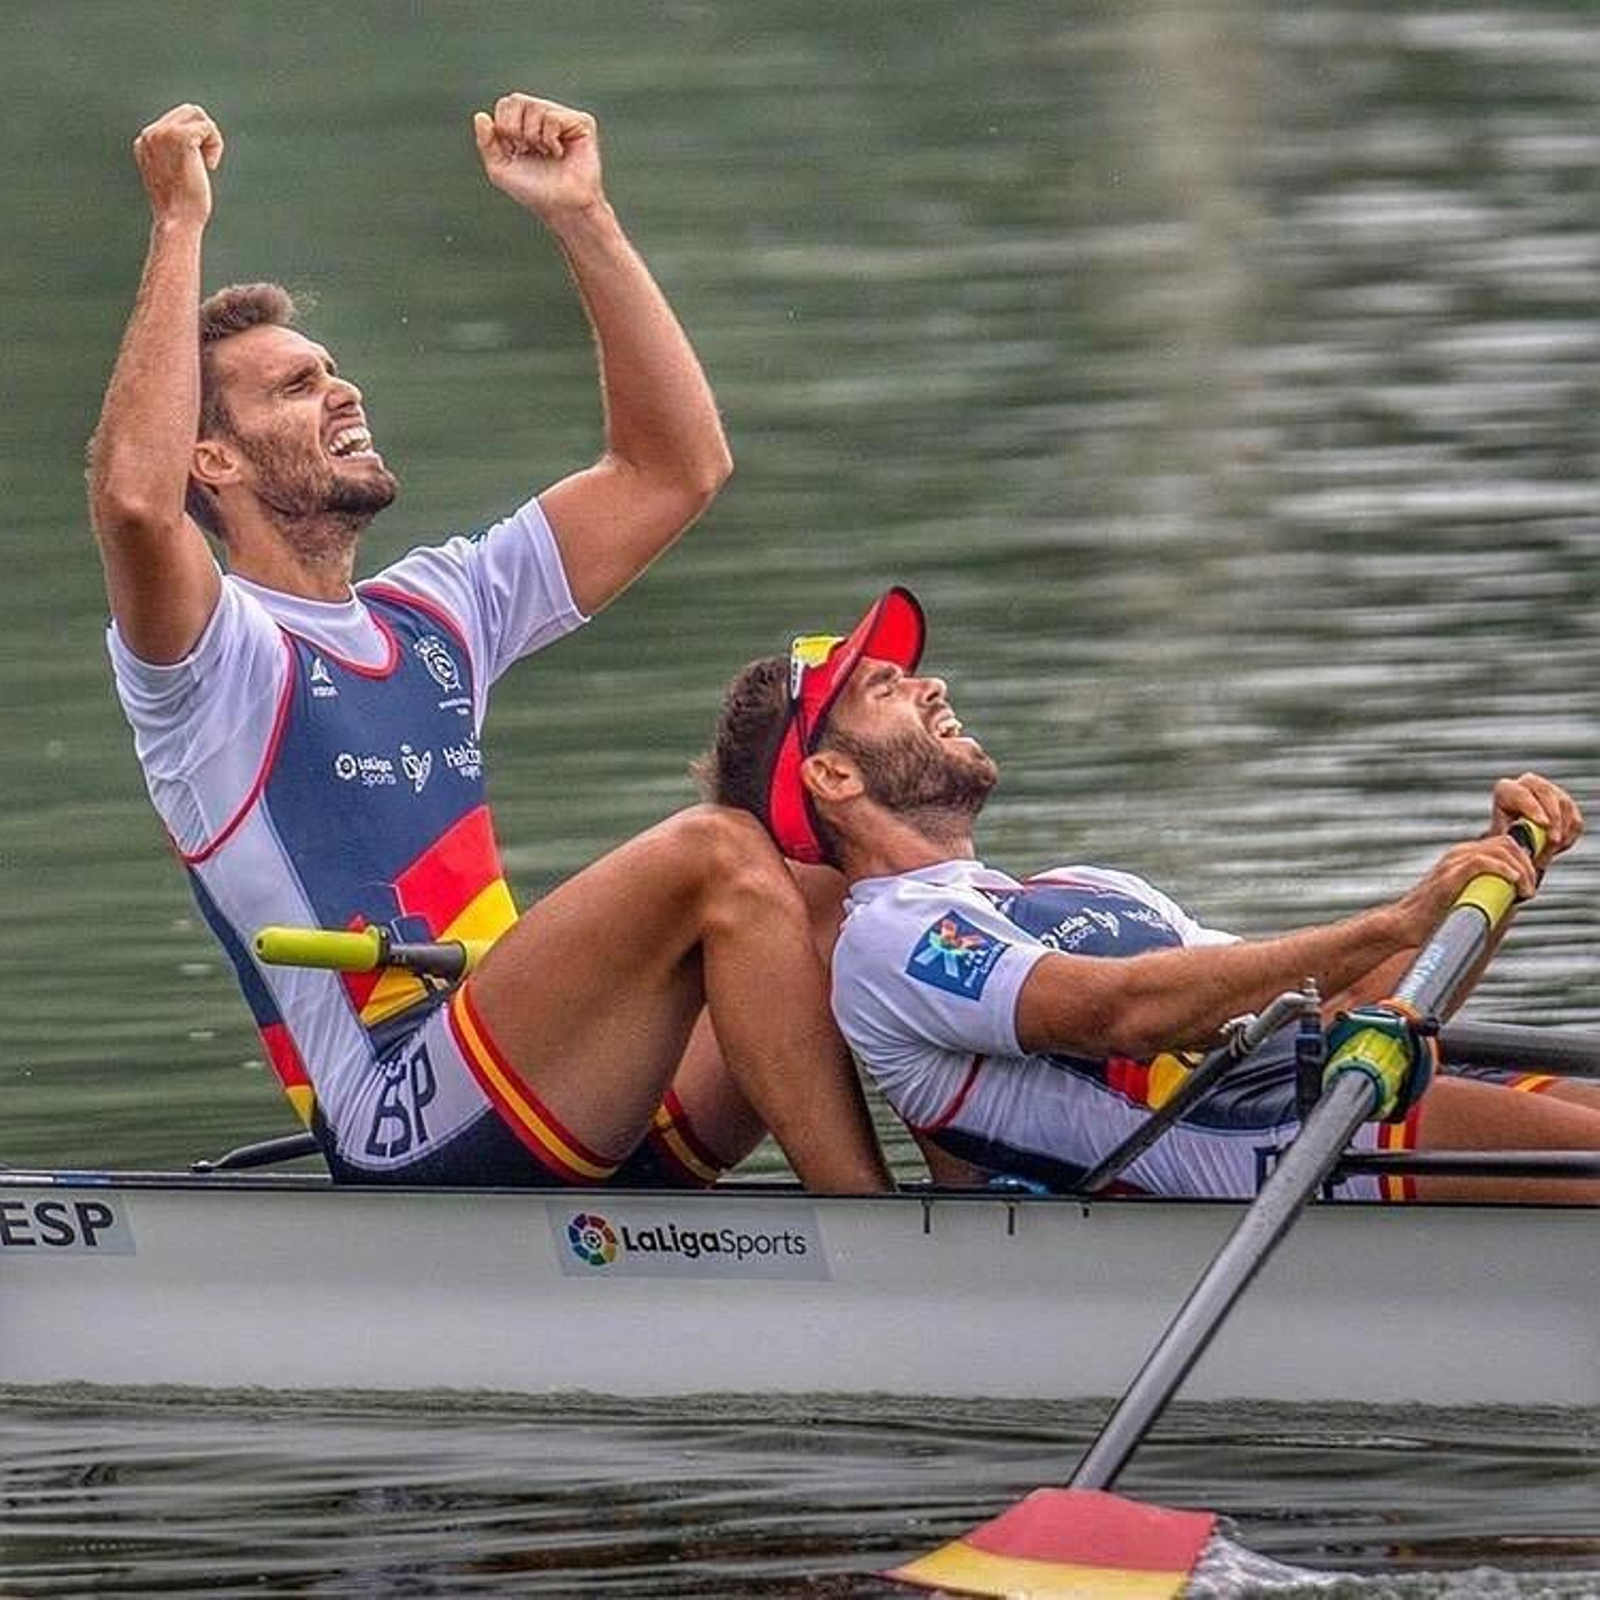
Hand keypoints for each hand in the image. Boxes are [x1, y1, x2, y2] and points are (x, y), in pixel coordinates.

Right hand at [134, 103, 222, 226]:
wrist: (177, 220)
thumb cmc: (181, 207)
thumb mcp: (173, 176)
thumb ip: (175, 155)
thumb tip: (196, 143)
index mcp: (145, 142)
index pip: (176, 121)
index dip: (195, 141)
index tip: (194, 167)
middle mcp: (151, 134)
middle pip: (188, 111)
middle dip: (205, 134)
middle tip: (205, 162)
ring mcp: (163, 134)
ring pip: (198, 114)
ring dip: (211, 138)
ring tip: (206, 163)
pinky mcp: (180, 138)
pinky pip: (208, 127)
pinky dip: (216, 146)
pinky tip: (209, 166)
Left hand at [472, 94, 602, 218]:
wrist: (562, 207)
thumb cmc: (535, 192)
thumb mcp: (500, 169)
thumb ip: (486, 143)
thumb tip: (480, 115)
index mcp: (525, 124)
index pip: (505, 105)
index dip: (504, 127)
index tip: (517, 151)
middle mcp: (544, 116)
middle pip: (516, 100)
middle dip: (515, 130)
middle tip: (530, 151)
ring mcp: (563, 118)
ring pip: (535, 107)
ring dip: (534, 137)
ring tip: (547, 154)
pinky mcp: (582, 123)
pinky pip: (553, 118)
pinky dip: (550, 140)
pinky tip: (560, 153)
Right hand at [1396, 833, 1541, 939]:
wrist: (1406, 926)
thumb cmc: (1435, 917)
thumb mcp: (1468, 896)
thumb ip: (1489, 889)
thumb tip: (1517, 893)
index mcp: (1464, 856)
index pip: (1505, 844)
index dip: (1525, 859)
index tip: (1531, 883)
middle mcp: (1459, 854)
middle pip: (1508, 843)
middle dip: (1528, 864)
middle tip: (1529, 890)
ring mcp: (1453, 862)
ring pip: (1501, 849)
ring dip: (1521, 870)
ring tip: (1524, 892)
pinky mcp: (1449, 876)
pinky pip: (1483, 862)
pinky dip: (1504, 871)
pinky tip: (1513, 884)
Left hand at [1489, 771, 1583, 867]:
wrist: (1516, 844)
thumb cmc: (1504, 842)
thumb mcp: (1502, 840)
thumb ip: (1511, 837)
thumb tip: (1523, 841)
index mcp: (1506, 790)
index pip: (1520, 793)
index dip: (1533, 808)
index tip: (1543, 824)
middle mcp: (1528, 784)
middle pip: (1546, 792)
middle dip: (1553, 817)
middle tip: (1554, 840)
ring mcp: (1550, 791)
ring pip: (1564, 804)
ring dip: (1562, 829)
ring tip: (1552, 848)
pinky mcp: (1567, 805)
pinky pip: (1575, 820)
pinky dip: (1570, 836)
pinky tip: (1557, 847)